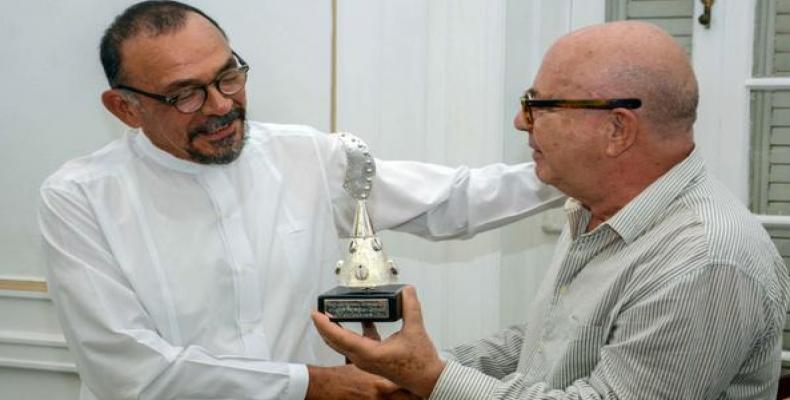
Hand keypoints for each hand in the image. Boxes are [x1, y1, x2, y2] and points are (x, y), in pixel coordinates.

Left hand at [312, 286, 444, 397]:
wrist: (427, 379)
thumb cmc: (420, 362)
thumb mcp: (415, 330)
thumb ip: (411, 308)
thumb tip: (407, 291)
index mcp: (370, 353)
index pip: (340, 338)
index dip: (326, 325)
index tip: (316, 314)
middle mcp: (364, 359)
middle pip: (336, 342)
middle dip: (325, 327)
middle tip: (318, 311)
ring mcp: (367, 360)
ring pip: (344, 344)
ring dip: (336, 330)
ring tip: (332, 314)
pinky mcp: (372, 359)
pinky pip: (356, 344)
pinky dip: (354, 332)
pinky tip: (364, 319)